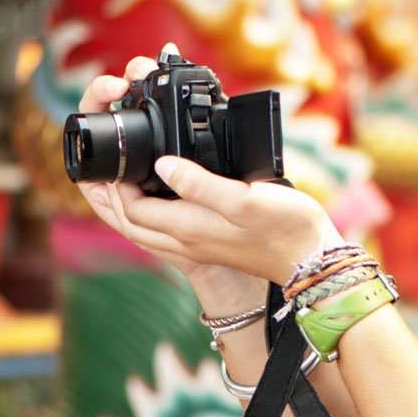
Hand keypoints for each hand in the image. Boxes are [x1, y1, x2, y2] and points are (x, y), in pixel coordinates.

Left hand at [77, 58, 339, 286]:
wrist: (312, 260)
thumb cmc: (286, 228)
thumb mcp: (244, 199)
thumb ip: (199, 183)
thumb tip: (162, 164)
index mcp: (188, 229)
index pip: (132, 210)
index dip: (117, 184)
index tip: (119, 156)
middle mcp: (186, 242)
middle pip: (130, 225)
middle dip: (111, 199)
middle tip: (105, 170)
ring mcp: (198, 246)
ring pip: (145, 232)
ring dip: (127, 209)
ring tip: (120, 183)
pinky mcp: (211, 244)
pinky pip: (164, 233)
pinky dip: (150, 215)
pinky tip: (161, 196)